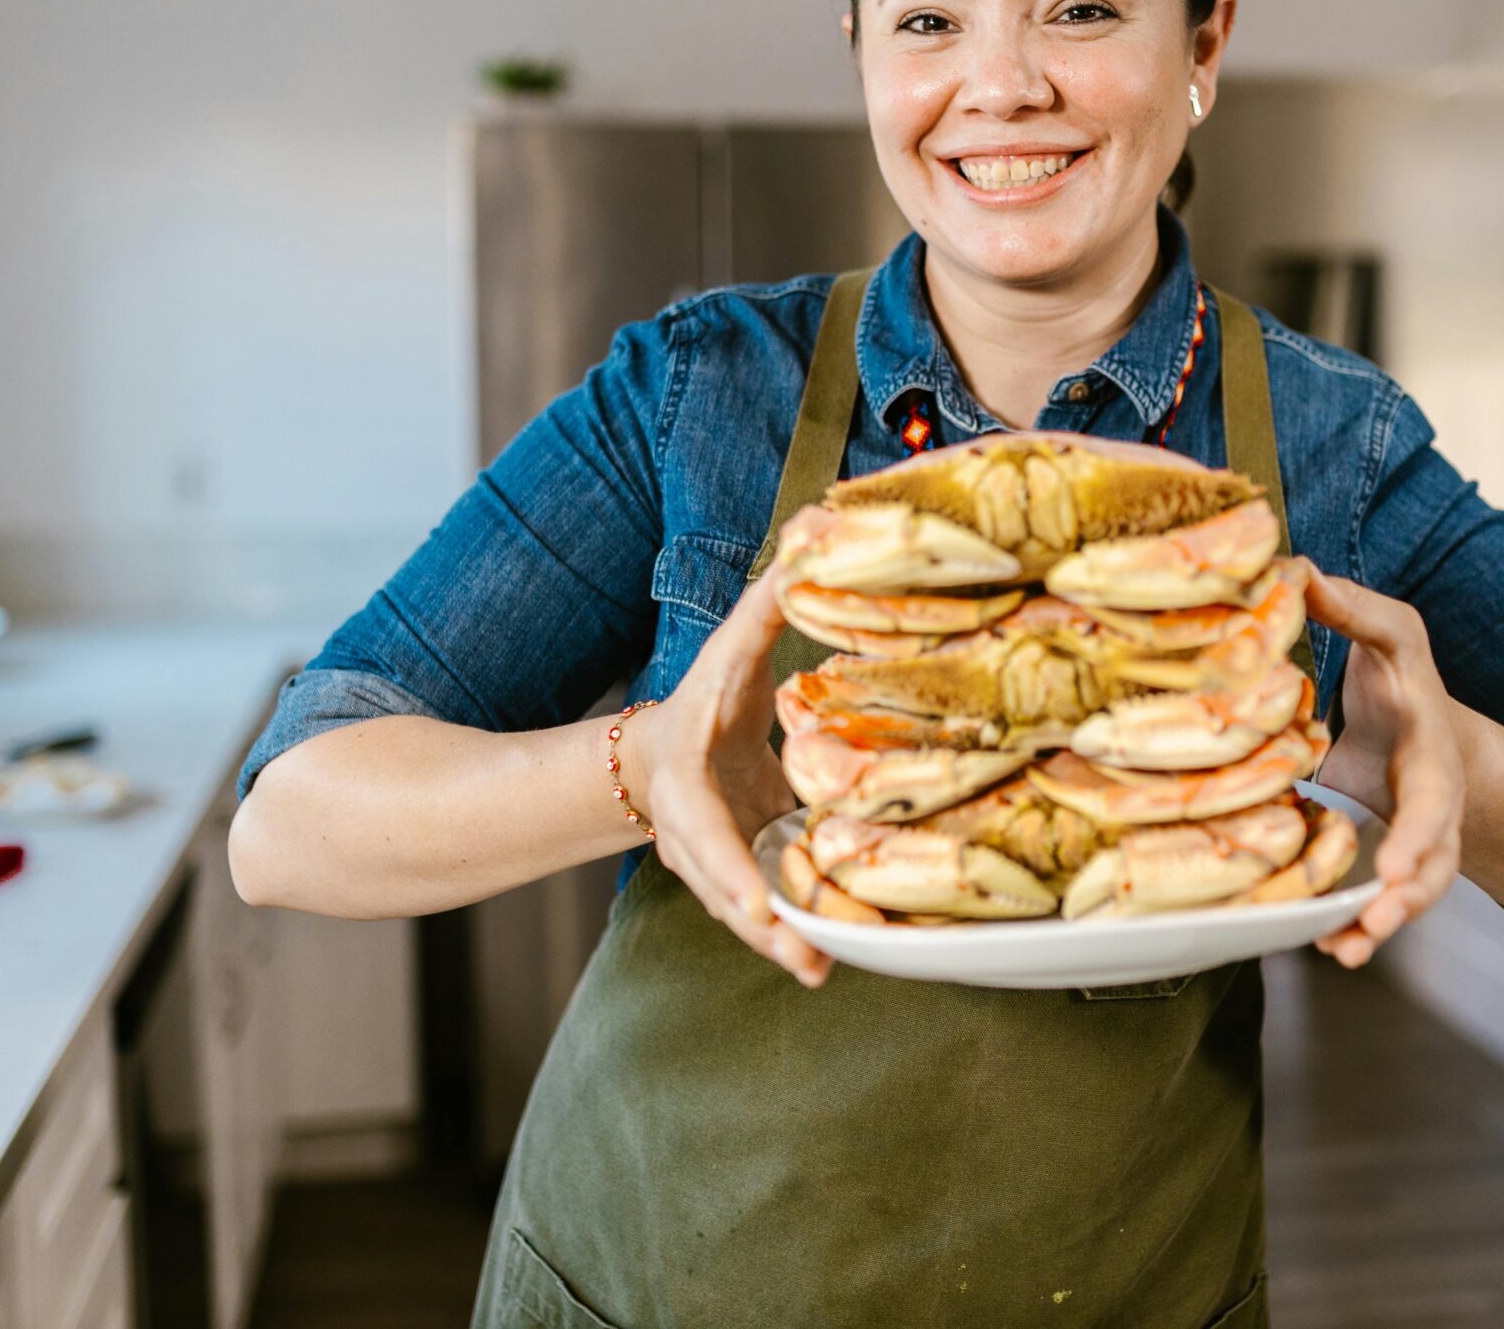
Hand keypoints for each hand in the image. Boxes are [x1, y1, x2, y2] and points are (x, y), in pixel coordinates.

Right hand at [635, 567, 830, 986]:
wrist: (660, 756)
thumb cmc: (704, 699)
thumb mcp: (730, 653)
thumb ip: (768, 606)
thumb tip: (813, 535)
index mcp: (686, 784)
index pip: (702, 830)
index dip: (726, 869)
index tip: (755, 903)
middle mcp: (695, 839)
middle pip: (725, 891)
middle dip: (763, 926)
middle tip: (808, 958)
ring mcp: (718, 869)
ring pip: (748, 915)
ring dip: (786, 942)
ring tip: (827, 968)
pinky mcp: (748, 881)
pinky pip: (772, 911)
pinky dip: (802, 933)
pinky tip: (843, 955)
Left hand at [1299, 561, 1466, 967]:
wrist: (1427, 732)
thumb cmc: (1404, 682)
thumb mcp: (1389, 635)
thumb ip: (1352, 609)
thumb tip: (1295, 570)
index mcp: (1431, 752)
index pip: (1433, 795)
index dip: (1418, 833)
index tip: (1392, 866)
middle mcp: (1432, 807)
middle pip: (1435, 863)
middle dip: (1408, 896)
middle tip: (1377, 920)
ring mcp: (1414, 843)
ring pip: (1412, 896)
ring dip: (1381, 926)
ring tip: (1345, 949)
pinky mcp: (1384, 864)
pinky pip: (1379, 906)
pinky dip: (1356, 931)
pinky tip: (1326, 948)